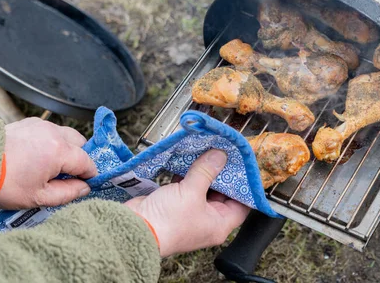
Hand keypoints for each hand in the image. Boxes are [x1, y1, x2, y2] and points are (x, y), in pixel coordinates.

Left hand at [0, 118, 97, 209]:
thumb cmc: (5, 183)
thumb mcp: (38, 197)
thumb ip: (67, 193)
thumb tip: (84, 188)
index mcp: (59, 151)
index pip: (86, 162)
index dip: (89, 175)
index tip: (86, 184)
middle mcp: (54, 133)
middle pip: (80, 143)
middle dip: (79, 159)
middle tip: (67, 176)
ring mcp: (41, 125)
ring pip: (65, 135)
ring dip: (65, 149)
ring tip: (51, 167)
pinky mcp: (28, 122)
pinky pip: (49, 130)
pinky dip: (51, 141)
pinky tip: (37, 156)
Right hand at [125, 149, 249, 256]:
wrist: (135, 228)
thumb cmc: (167, 221)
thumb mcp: (192, 192)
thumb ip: (207, 171)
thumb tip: (220, 156)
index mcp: (219, 224)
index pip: (242, 204)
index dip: (244, 185)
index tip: (243, 165)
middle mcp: (207, 220)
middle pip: (222, 194)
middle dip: (221, 173)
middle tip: (224, 152)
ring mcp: (190, 212)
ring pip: (203, 188)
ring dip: (203, 171)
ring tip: (207, 151)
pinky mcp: (175, 204)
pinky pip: (187, 186)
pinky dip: (188, 174)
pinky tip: (188, 160)